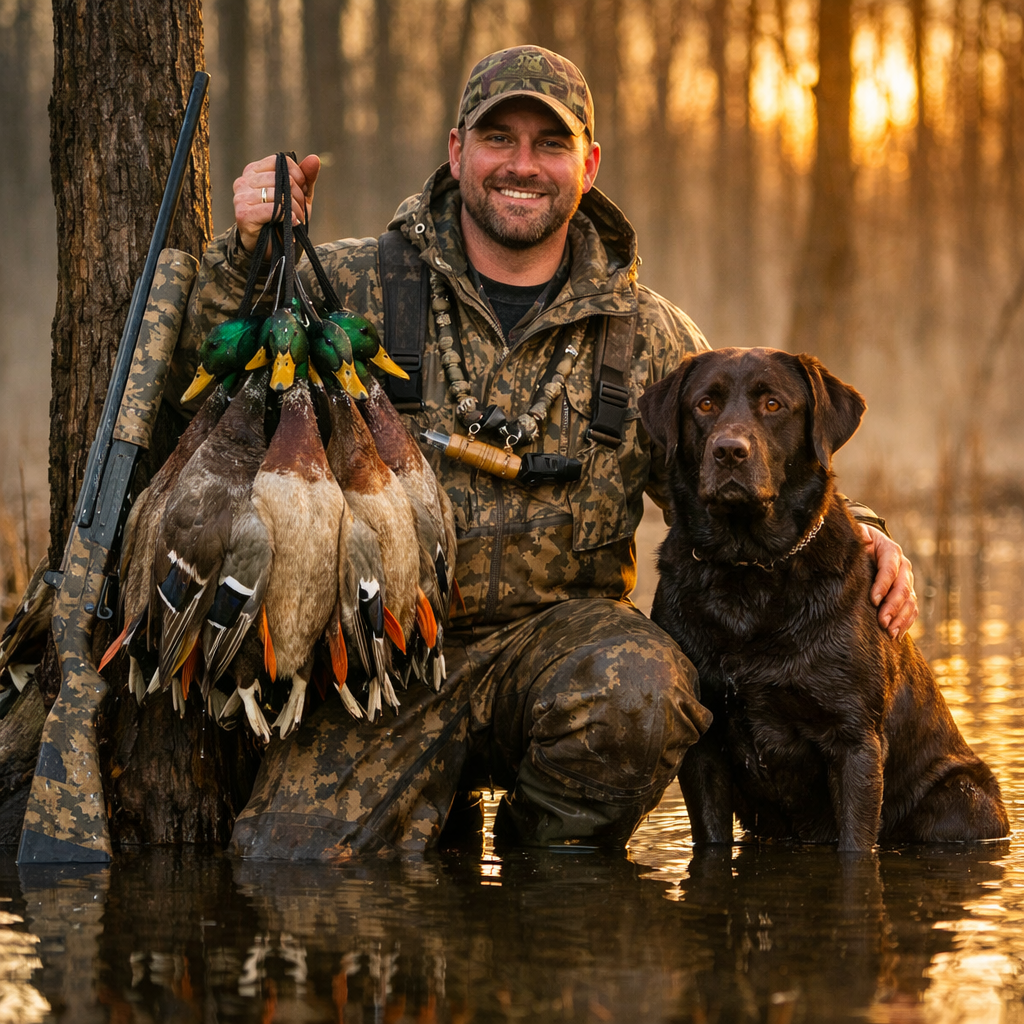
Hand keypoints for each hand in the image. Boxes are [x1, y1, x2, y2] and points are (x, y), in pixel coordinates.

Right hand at [233, 153, 320, 253]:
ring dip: (295, 209)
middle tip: (301, 210)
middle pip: (281, 178)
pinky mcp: (243, 214)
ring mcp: (241, 197)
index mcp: (254, 171)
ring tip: (297, 219)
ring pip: (278, 194)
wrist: (271, 248)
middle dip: (298, 196)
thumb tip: (314, 158)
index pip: (280, 161)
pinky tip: (292, 223)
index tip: (303, 191)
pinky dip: (287, 217)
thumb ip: (306, 178)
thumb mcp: (298, 197)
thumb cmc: (283, 219)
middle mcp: (244, 181)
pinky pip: (272, 209)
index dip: (297, 175)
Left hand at [860, 524, 917, 639]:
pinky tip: (898, 635)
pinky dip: (907, 622)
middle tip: (882, 622)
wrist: (868, 543)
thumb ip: (858, 541)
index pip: (890, 568)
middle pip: (902, 588)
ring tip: (890, 632)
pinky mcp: (906, 594)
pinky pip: (911, 609)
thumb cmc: (858, 542)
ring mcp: (906, 581)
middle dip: (893, 606)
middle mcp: (903, 567)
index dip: (883, 584)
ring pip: (910, 601)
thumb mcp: (857, 537)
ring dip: (901, 618)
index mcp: (890, 550)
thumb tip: (863, 543)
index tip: (874, 600)